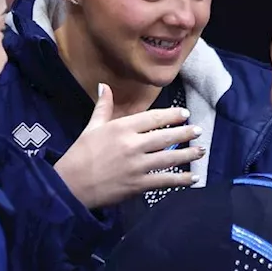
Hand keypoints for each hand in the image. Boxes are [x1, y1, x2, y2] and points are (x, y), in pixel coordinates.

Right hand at [53, 83, 203, 208]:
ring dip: (188, 154)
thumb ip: (104, 107)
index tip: (185, 114)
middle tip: (198, 131)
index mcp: (121, 127)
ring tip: (201, 151)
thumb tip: (104, 86)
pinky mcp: (138, 184)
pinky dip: (181, 179)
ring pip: (169, 157)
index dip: (172, 115)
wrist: (70, 184)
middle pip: (165, 136)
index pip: (153, 118)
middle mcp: (132, 144)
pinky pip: (164, 180)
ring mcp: (137, 165)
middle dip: (185, 133)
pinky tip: (193, 178)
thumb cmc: (80, 154)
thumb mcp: (91, 127)